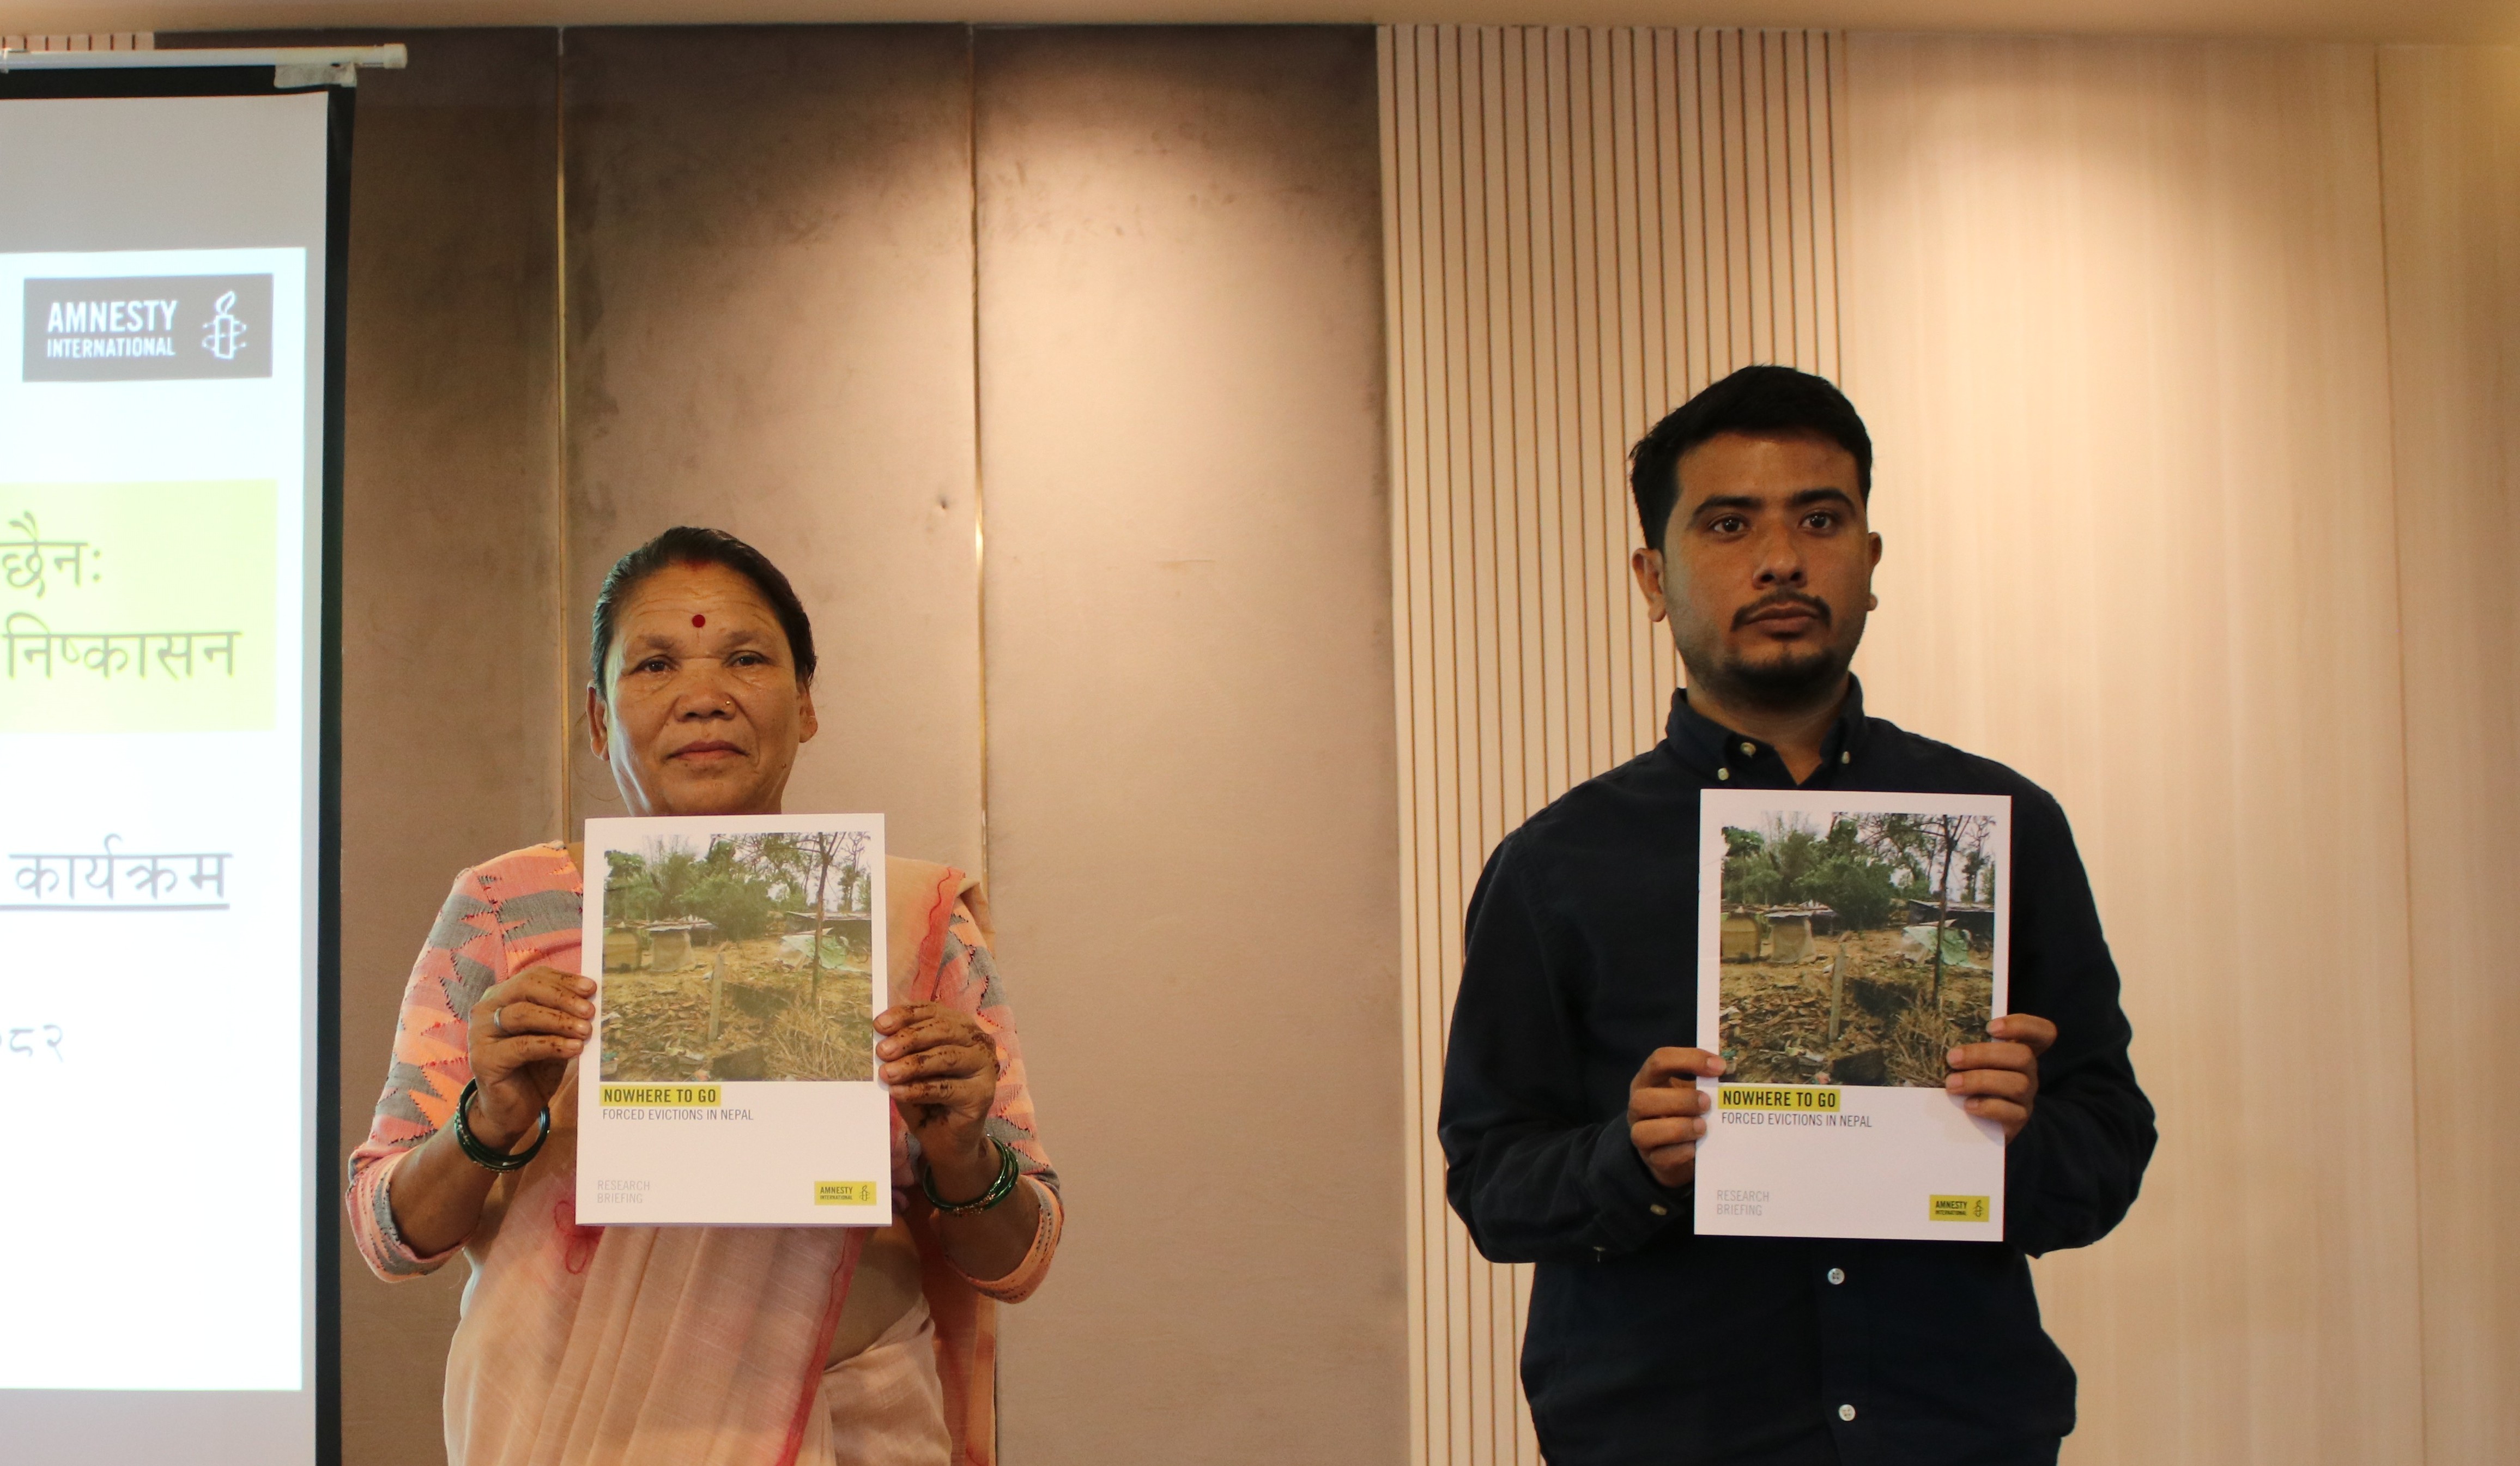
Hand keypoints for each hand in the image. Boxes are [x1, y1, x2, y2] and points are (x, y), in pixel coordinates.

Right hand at [465, 965, 590, 1149]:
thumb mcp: (553, 1035)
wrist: (512, 1109)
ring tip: (586, 1030)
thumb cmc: (535, 1067)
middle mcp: (486, 1009)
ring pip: (523, 1014)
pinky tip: (574, 1049)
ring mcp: (480, 1033)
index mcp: (501, 996)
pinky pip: (522, 1046)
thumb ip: (565, 1016)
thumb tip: (594, 999)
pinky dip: (552, 1044)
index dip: (564, 980)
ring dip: (559, 1020)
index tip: (591, 988)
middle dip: (562, 997)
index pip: (534, 977)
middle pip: (526, 989)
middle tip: (590, 1010)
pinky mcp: (483, 1059)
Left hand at [876, 1003, 1001, 1194]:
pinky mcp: (983, 1094)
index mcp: (960, 1027)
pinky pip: (946, 1088)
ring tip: (887, 1073)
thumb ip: (900, 1051)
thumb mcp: (909, 1070)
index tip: (879, 1025)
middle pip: (943, 1030)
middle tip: (882, 1051)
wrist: (945, 1140)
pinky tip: (898, 1092)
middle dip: (909, 1038)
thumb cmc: (926, 1100)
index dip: (905, 1015)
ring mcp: (985, 1067)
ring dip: (913, 1064)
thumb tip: (877, 1037)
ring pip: (947, 1057)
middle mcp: (978, 1041)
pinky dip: (918, 1089)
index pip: (933, 1012)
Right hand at [1628, 1047, 1724, 1187]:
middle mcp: (1638, 1106)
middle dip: (1680, 1100)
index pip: (1660, 1060)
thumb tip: (1733, 1077)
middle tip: (1708, 1103)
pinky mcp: (1651, 1160)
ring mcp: (1640, 1135)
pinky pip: (1661, 1157)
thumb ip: (1704, 1083)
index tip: (1720, 1066)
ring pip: (1645, 1131)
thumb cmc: (1685, 1113)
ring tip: (1703, 1127)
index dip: (1690, 1059)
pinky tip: (1697, 1148)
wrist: (1676, 1152)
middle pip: (1644, 1099)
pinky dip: (1681, 1152)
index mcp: (1648, 1081)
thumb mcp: (1690, 1093)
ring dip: (1679, 1128)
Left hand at [1945, 1013, 2055, 1141]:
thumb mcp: (1970, 1060)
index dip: (2023, 1026)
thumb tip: (1943, 1038)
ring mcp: (2026, 1096)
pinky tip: (1968, 1105)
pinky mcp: (2018, 1119)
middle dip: (1984, 1054)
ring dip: (1980, 1081)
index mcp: (2020, 1050)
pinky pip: (2011, 1112)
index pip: (2043, 1032)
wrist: (1972, 1121)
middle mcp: (2028, 1072)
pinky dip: (1987, 1107)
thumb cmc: (1968, 1079)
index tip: (1991, 1027)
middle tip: (1953, 1058)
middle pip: (2023, 1056)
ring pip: (2018, 1084)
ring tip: (1952, 1084)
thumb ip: (1968, 1046)